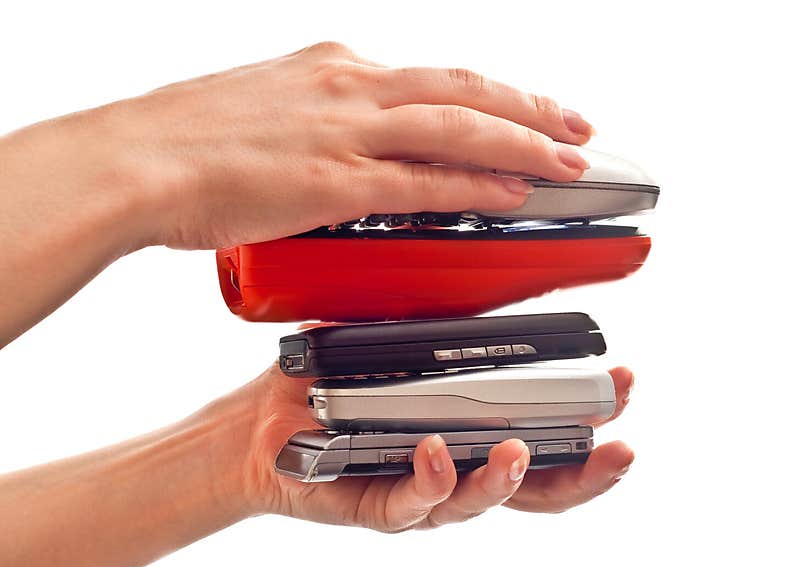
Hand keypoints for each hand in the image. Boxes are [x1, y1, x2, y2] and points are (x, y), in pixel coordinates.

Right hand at [102, 41, 594, 249]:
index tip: (523, 106)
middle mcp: (349, 86)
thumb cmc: (184, 140)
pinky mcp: (336, 180)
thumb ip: (315, 124)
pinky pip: (426, 182)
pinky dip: (477, 186)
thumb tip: (342, 150)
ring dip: (523, 142)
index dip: (488, 94)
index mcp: (333, 68)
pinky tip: (513, 194)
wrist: (133, 160)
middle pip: (464, 88)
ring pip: (460, 127)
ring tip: (570, 159)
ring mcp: (346, 130)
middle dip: (529, 108)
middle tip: (575, 125)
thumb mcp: (264, 109)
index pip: (432, 78)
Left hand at [238, 365, 633, 531]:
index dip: (589, 423)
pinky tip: (436, 452)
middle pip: (536, 489)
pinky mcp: (376, 506)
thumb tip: (488, 286)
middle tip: (616, 450)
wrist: (264, 421)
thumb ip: (442, 333)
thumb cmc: (336, 384)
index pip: (546, 437)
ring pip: (478, 504)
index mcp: (471, 431)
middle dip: (585, 475)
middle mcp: (457, 467)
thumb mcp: (397, 345)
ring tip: (519, 453)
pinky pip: (412, 504)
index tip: (620, 387)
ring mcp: (421, 491)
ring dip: (506, 481)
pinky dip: (431, 480)